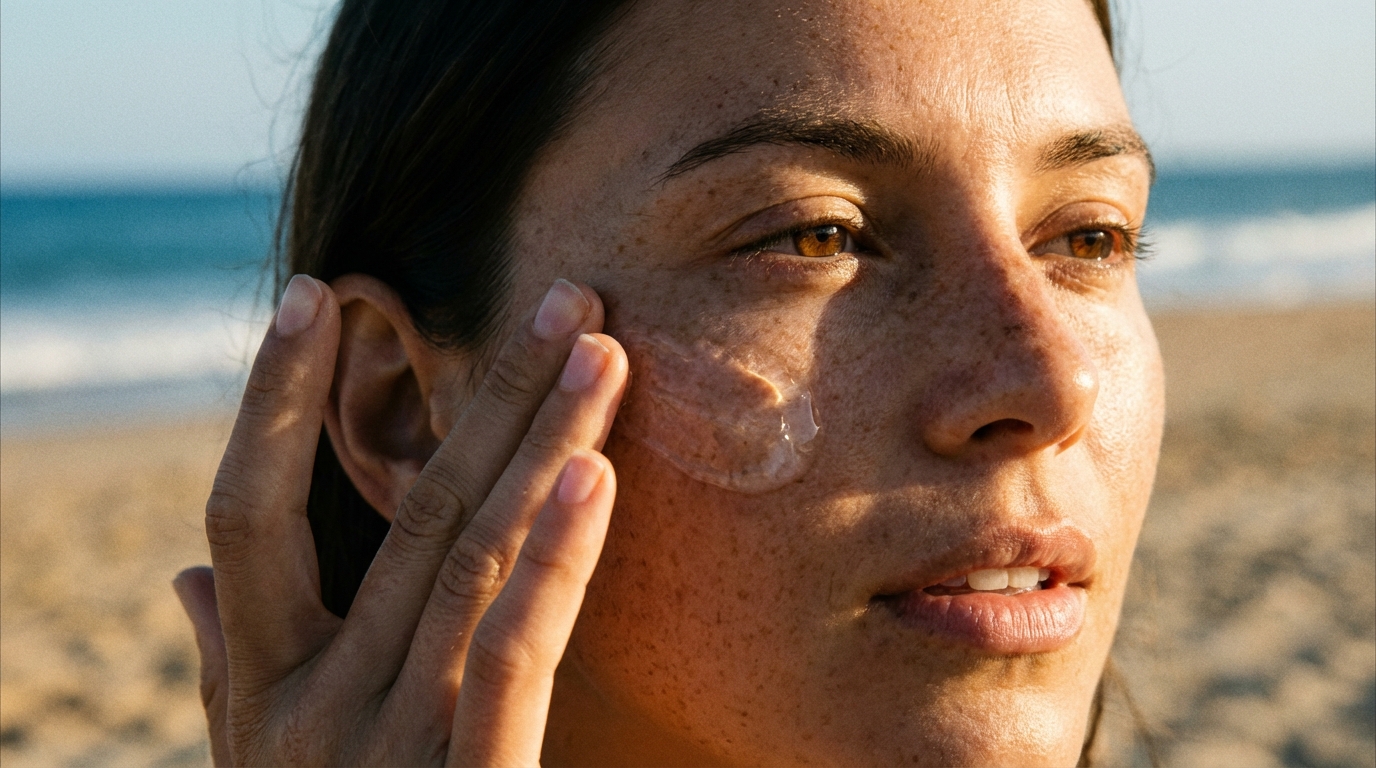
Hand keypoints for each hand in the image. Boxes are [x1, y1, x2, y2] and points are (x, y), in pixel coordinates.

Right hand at [173, 275, 627, 764]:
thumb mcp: (257, 758)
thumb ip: (227, 663)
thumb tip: (185, 575)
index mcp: (265, 685)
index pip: (247, 514)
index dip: (273, 400)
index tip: (318, 293)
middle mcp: (316, 707)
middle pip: (410, 516)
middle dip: (494, 395)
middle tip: (569, 298)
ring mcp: (388, 748)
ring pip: (472, 560)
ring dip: (543, 444)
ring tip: (602, 352)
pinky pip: (510, 659)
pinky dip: (554, 563)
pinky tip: (597, 475)